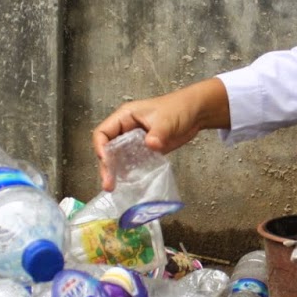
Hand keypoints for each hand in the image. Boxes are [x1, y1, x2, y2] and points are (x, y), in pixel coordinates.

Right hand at [91, 79, 230, 189]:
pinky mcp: (144, 150)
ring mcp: (134, 141)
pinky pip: (131, 162)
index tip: (105, 161)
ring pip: (118, 157)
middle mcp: (126, 129)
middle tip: (108, 183)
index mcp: (125, 117)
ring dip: (115, 171)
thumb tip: (150, 145)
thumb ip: (158, 133)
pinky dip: (128, 172)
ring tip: (113, 187)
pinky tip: (128, 183)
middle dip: (106, 165)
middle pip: (108, 148)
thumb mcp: (167, 120)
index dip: (101, 147)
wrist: (195, 112)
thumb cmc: (179, 108)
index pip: (103, 132)